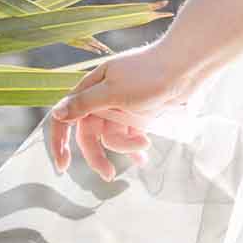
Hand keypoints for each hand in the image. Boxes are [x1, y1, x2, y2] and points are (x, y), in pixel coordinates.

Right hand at [45, 40, 192, 180]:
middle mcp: (103, 99)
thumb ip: (84, 104)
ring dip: (126, 146)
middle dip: (97, 155)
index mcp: (91, 89)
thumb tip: (56, 113)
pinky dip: (134, 148)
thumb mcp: (113, 91)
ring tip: (144, 145)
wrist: (186, 68)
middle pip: (90, 134)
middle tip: (109, 175)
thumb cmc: (149, 74)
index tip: (63, 165)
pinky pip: (130, 136)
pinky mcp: (139, 114)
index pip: (65, 117)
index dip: (59, 141)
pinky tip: (142, 160)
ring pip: (112, 137)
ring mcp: (121, 108)